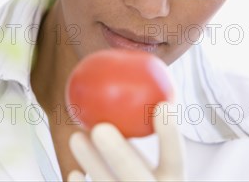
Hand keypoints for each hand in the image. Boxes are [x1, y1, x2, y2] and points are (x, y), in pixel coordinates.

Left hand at [67, 102, 184, 180]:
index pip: (175, 159)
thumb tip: (137, 77)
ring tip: (76, 137)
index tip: (162, 105)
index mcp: (173, 181)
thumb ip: (148, 128)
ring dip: (93, 164)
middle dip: (121, 155)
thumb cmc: (147, 176)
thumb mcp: (157, 162)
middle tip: (100, 128)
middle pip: (139, 178)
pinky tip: (73, 174)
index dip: (171, 135)